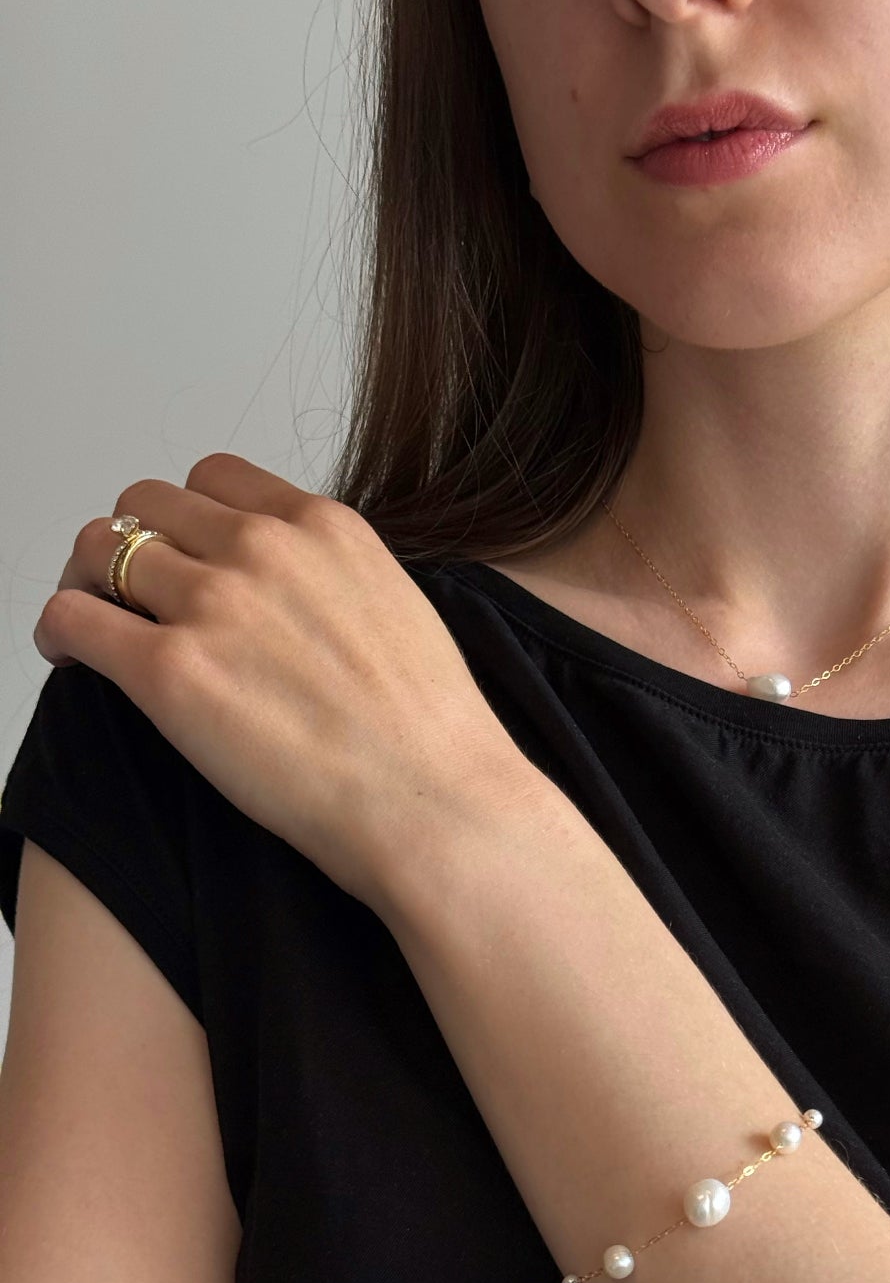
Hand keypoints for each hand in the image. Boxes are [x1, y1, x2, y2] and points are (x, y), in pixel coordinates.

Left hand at [37, 454, 528, 913]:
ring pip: (99, 549)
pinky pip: (72, 617)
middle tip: (129, 594)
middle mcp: (264, 550)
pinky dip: (59, 631)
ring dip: (87, 582)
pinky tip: (71, 657)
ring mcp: (213, 606)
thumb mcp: (402, 612)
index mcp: (325, 529)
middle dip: (133, 544)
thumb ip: (337, 582)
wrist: (437, 804)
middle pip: (147, 504)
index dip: (190, 517)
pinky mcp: (170, 672)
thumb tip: (298, 598)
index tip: (187, 554)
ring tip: (95, 625)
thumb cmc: (433, 739)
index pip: (216, 478)